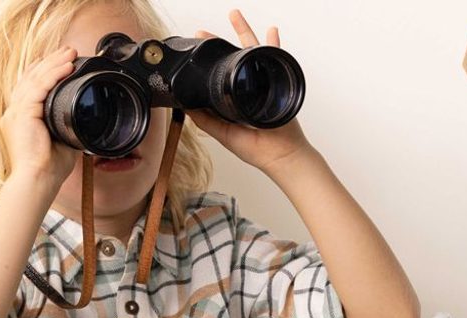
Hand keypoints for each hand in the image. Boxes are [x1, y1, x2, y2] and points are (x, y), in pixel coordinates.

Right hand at [1, 46, 79, 192]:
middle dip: (50, 62)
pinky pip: (39, 86)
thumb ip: (67, 129)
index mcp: (20, 120)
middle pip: (30, 78)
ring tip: (70, 53)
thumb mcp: (60, 143)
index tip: (59, 63)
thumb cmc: (48, 170)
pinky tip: (66, 67)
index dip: (43, 72)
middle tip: (68, 51)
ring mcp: (15, 112)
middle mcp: (14, 113)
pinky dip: (53, 74)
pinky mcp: (22, 113)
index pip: (29, 88)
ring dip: (54, 63)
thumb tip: (81, 121)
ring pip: (34, 78)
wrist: (38, 181)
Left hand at [188, 10, 312, 178]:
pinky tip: (270, 31)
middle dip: (219, 42)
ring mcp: (262, 83)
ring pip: (251, 52)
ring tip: (233, 15)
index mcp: (231, 99)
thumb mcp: (224, 134)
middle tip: (203, 32)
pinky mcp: (276, 82)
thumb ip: (206, 121)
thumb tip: (186, 105)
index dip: (207, 62)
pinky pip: (276, 58)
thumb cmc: (256, 149)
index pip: (217, 75)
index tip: (195, 50)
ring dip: (244, 33)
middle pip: (231, 59)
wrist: (280, 154)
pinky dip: (274, 44)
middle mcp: (245, 89)